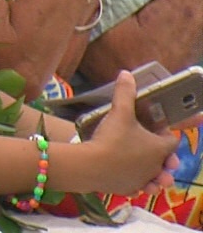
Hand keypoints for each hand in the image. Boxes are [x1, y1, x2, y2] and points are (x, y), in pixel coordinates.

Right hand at [87, 71, 179, 195]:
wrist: (91, 166)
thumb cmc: (112, 138)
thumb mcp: (119, 112)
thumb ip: (124, 93)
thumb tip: (126, 73)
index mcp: (160, 148)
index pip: (172, 140)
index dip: (164, 132)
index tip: (153, 128)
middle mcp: (156, 167)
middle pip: (167, 162)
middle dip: (163, 157)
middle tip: (150, 148)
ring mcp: (143, 180)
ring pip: (155, 178)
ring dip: (154, 174)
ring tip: (146, 169)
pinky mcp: (128, 189)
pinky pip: (137, 187)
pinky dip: (136, 183)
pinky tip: (128, 176)